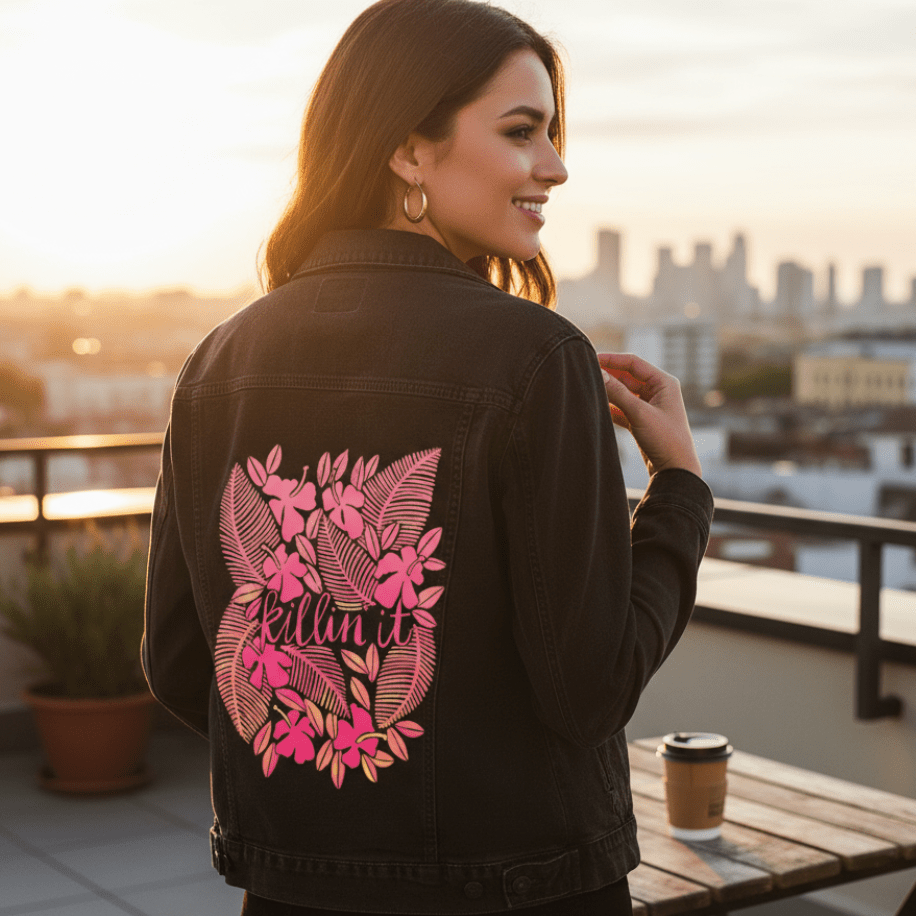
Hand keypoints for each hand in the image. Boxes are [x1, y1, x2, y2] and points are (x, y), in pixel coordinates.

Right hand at [597, 352, 701, 477]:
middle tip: (587, 374)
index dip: (612, 360)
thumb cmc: (666, 440)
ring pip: (623, 392)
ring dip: (609, 392)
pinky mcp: (641, 420)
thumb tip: (599, 374)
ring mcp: (649, 406)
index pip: (633, 363)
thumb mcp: (640, 413)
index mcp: (664, 383)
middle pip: (627, 376)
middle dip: (609, 375)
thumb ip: (618, 393)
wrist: (676, 470)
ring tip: (590, 390)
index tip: (591, 359)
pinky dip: (611, 408)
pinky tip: (598, 408)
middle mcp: (658, 391)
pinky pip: (622, 408)